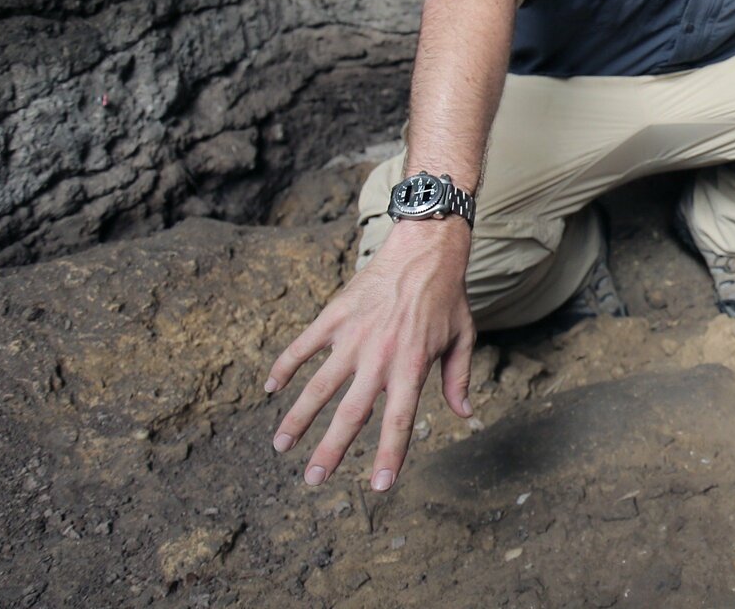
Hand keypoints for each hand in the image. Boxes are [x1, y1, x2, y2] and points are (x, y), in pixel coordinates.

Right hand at [265, 219, 475, 491]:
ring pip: (318, 386)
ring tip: (279, 446)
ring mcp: (352, 337)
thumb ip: (458, 379)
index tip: (378, 485)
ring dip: (297, 418)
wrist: (424, 249)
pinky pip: (302, 346)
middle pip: (350, 414)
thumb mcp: (462, 338)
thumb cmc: (447, 296)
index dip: (389, 454)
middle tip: (312, 480)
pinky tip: (269, 388)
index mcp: (412, 366)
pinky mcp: (334, 317)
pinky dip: (284, 367)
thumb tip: (465, 414)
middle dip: (330, 450)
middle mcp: (379, 357)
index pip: (399, 421)